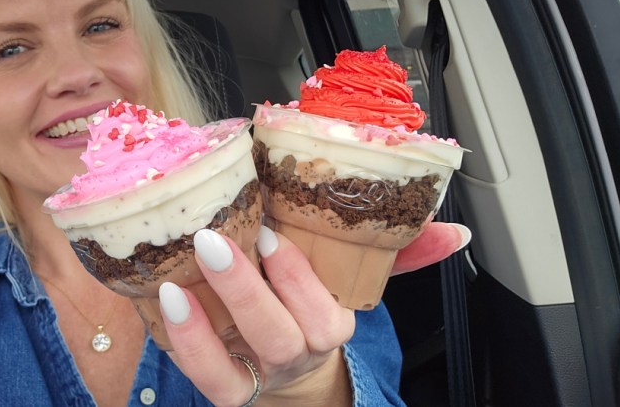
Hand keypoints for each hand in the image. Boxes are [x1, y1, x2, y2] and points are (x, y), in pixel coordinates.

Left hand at [158, 222, 470, 405]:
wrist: (285, 371)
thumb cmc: (312, 308)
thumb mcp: (352, 280)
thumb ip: (400, 253)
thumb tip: (454, 232)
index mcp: (330, 323)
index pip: (324, 311)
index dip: (297, 276)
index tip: (268, 231)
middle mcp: (295, 352)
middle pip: (280, 334)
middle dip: (249, 288)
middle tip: (212, 238)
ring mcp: (257, 374)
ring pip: (236, 363)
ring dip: (205, 324)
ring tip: (177, 278)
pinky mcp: (223, 388)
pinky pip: (205, 376)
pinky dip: (185, 343)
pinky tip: (165, 300)